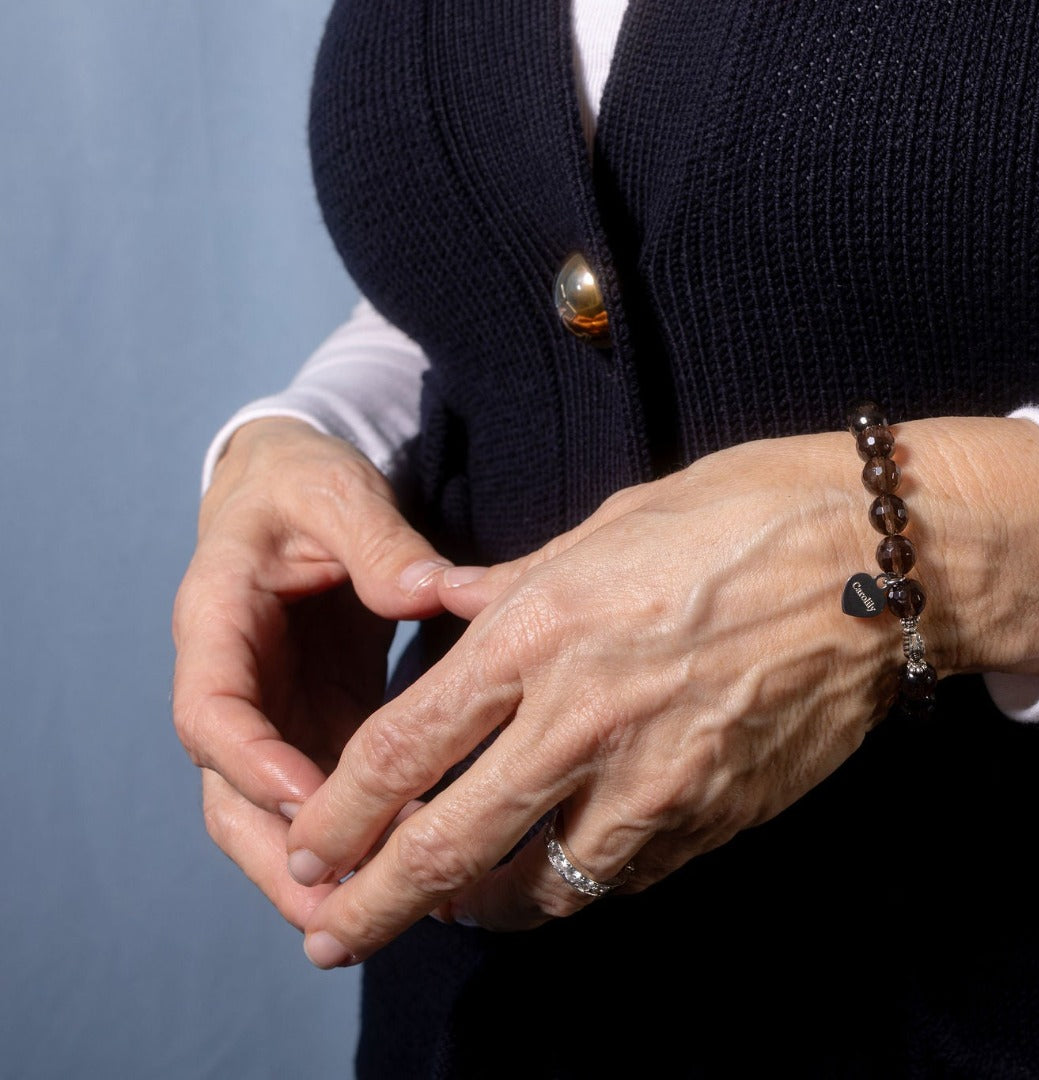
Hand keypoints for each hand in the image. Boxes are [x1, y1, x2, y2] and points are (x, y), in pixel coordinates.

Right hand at [172, 417, 451, 929]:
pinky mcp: (312, 729)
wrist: (294, 496)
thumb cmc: (305, 486)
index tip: (312, 801)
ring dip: (314, 870)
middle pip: (229, 795)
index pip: (211, 712)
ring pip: (271, 817)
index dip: (252, 763)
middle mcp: (231, 686)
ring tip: (375, 917)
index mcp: (215, 623)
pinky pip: (324, 800)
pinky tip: (412, 870)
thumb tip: (431, 589)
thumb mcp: (335, 490)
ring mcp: (270, 718)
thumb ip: (377, 538)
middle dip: (276, 857)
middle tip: (337, 907)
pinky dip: (357, 840)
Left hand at [284, 416, 1038, 966]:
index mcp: (543, 632)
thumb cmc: (748, 516)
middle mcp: (585, 720)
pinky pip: (624, 875)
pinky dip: (580, 880)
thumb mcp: (613, 522)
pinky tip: (566, 863)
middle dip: (371, 905)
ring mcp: (656, 782)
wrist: (882, 564)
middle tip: (328, 934)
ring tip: (454, 906)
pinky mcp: (716, 817)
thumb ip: (517, 584)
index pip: (404, 748)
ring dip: (480, 908)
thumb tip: (453, 609)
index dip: (339, 813)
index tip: (310, 844)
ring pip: (538, 887)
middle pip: (446, 847)